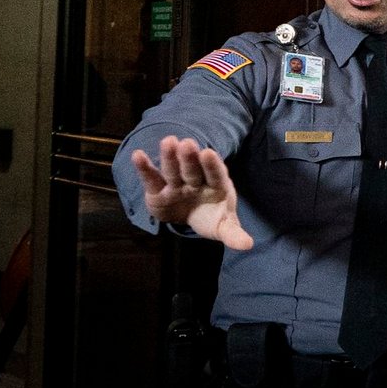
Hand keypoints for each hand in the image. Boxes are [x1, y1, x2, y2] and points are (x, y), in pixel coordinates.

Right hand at [130, 136, 253, 249]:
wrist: (191, 216)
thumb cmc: (211, 216)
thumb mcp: (223, 227)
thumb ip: (233, 234)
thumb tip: (248, 246)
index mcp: (216, 186)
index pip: (216, 174)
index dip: (212, 165)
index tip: (208, 152)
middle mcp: (196, 181)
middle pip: (192, 169)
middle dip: (189, 158)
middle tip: (186, 143)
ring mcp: (176, 183)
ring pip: (173, 169)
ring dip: (169, 157)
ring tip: (167, 141)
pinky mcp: (157, 189)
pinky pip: (151, 177)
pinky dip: (144, 167)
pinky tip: (137, 155)